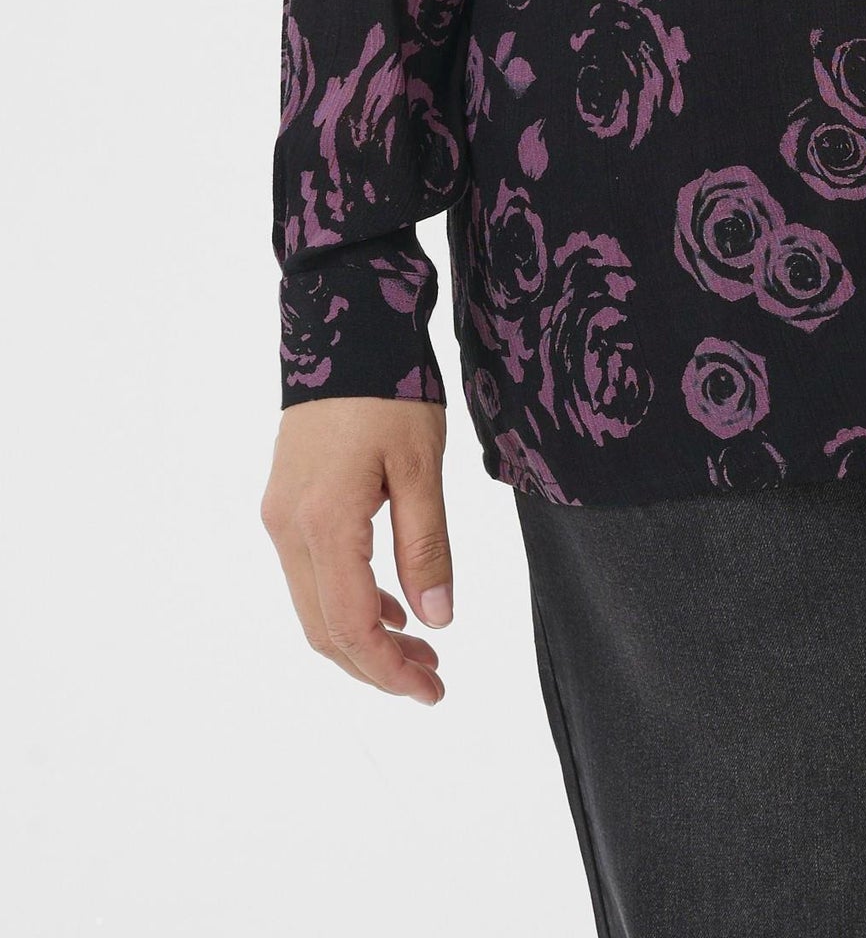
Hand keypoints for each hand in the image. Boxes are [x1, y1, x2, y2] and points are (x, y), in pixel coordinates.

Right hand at [261, 396, 453, 703]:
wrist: (342, 323)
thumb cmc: (388, 386)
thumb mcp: (421, 466)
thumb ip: (427, 547)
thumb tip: (437, 620)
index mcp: (323, 524)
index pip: (351, 628)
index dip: (390, 671)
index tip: (432, 691)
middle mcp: (288, 529)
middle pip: (324, 629)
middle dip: (377, 665)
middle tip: (433, 679)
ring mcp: (280, 516)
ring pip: (314, 606)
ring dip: (362, 636)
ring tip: (421, 648)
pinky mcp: (285, 502)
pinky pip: (311, 573)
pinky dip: (348, 600)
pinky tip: (390, 603)